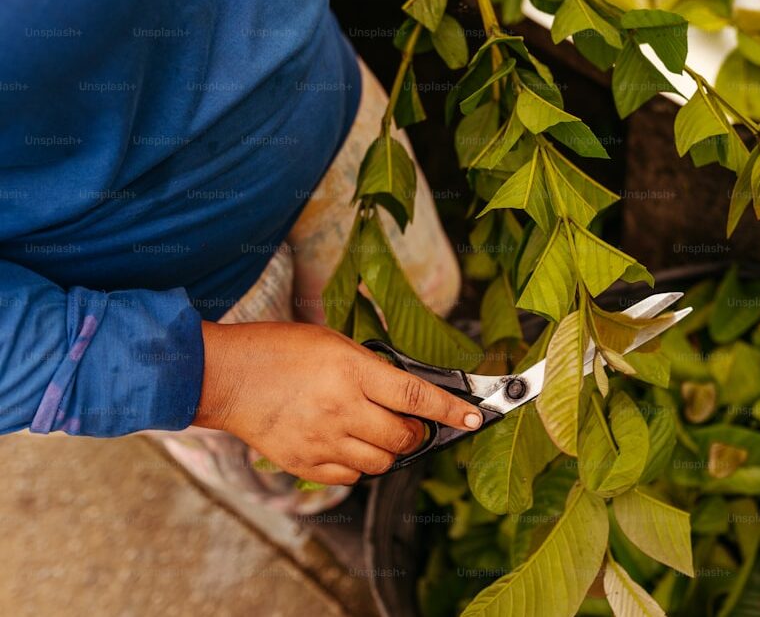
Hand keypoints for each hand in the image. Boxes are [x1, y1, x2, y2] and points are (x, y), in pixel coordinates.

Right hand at [194, 321, 482, 484]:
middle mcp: (341, 409)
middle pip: (404, 438)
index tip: (474, 417)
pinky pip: (352, 477)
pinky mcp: (306, 464)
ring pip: (382, 463)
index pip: (417, 397)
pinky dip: (360, 465)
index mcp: (352, 372)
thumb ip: (373, 369)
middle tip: (411, 421)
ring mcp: (323, 441)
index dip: (451, 410)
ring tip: (374, 429)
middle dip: (417, 432)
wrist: (226, 376)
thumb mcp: (335, 342)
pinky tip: (348, 443)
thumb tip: (410, 394)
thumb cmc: (280, 350)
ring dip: (390, 450)